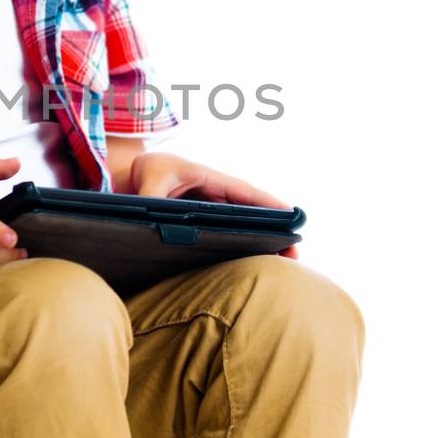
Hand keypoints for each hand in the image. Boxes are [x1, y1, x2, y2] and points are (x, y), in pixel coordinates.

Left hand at [125, 152, 299, 259]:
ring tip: (283, 267)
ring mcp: (218, 210)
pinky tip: (253, 268)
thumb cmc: (152, 170)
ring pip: (247, 227)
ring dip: (264, 244)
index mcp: (211, 179)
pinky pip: (233, 234)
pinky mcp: (211, 222)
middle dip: (276, 232)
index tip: (290, 216)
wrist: (143, 173)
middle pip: (254, 214)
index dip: (268, 204)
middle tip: (294, 255)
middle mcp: (220, 195)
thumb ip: (151, 196)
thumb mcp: (149, 178)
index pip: (245, 193)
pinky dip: (245, 248)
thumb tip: (152, 218)